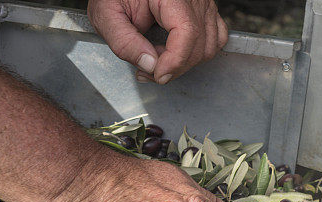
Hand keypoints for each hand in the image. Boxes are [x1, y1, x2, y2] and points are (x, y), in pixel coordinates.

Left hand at [88, 0, 227, 83]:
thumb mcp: (107, 15)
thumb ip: (124, 41)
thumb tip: (150, 66)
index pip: (187, 32)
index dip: (175, 61)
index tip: (158, 75)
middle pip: (198, 44)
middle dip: (174, 67)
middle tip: (147, 70)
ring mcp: (203, 4)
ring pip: (208, 47)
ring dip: (184, 63)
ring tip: (157, 59)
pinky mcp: (205, 12)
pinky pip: (214, 39)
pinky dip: (197, 54)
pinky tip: (174, 55)